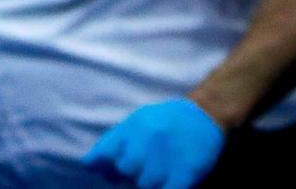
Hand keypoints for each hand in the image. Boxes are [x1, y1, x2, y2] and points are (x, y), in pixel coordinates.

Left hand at [81, 98, 227, 188]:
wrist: (206, 114)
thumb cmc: (165, 121)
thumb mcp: (136, 121)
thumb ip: (112, 142)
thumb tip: (89, 165)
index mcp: (133, 126)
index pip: (104, 155)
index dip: (104, 167)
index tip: (110, 171)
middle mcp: (148, 139)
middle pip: (124, 171)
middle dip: (128, 175)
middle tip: (140, 171)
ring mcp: (168, 156)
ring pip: (143, 185)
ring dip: (148, 184)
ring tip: (158, 174)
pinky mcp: (186, 173)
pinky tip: (165, 183)